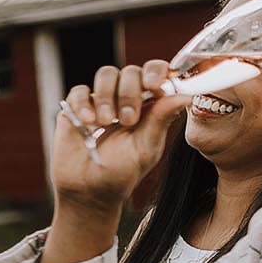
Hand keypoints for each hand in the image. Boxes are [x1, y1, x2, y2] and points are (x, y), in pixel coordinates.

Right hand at [54, 59, 188, 211]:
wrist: (89, 191)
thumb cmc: (122, 172)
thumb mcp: (146, 148)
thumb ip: (161, 120)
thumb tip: (186, 96)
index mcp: (148, 105)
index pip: (156, 73)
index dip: (157, 72)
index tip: (155, 87)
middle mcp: (125, 98)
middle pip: (130, 71)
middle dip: (130, 93)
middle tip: (127, 120)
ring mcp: (100, 101)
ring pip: (106, 75)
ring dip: (107, 97)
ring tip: (106, 123)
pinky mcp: (75, 108)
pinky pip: (80, 91)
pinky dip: (84, 103)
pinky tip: (88, 123)